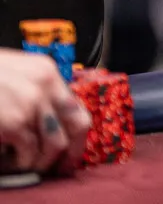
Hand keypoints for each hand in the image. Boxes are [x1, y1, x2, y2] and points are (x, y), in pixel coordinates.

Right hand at [0, 50, 89, 173]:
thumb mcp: (14, 73)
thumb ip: (33, 90)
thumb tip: (49, 119)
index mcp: (47, 72)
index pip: (77, 106)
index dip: (77, 135)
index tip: (71, 153)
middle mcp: (46, 86)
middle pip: (76, 126)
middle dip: (70, 153)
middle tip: (58, 169)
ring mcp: (31, 105)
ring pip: (55, 145)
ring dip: (40, 161)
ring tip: (22, 164)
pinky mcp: (14, 124)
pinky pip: (28, 154)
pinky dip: (19, 164)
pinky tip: (5, 161)